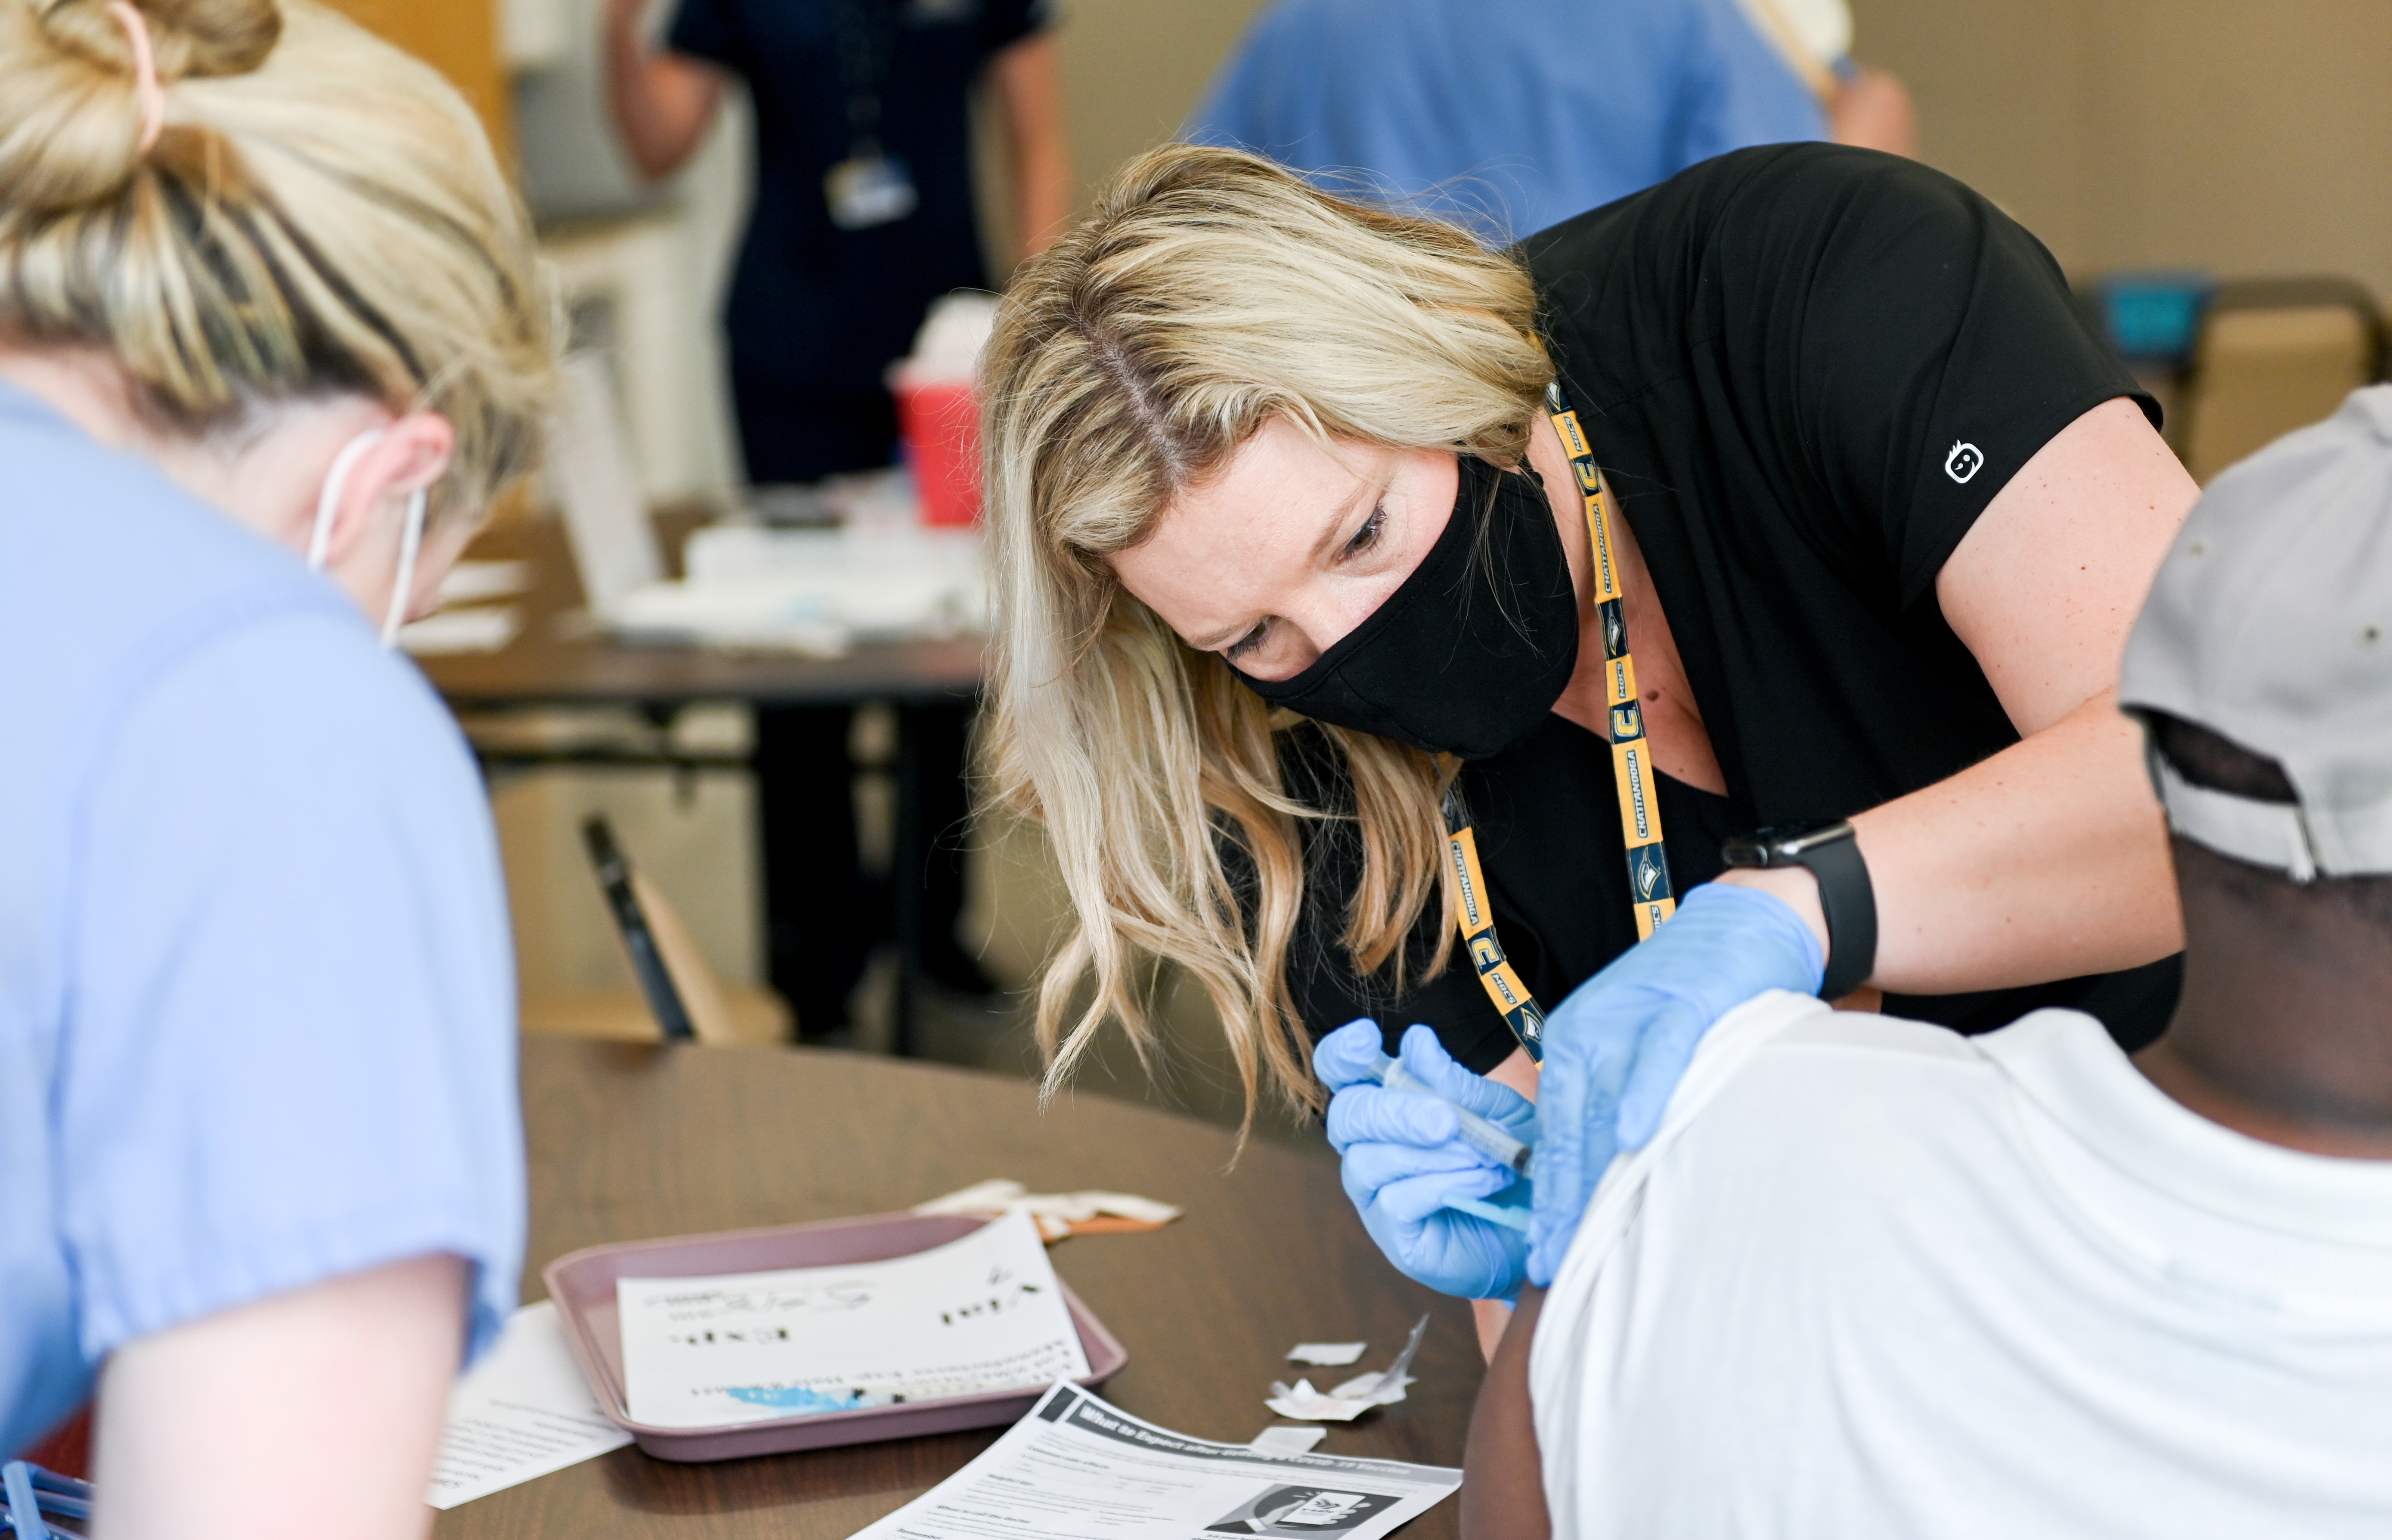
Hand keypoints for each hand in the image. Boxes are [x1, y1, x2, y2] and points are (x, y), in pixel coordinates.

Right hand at [1318, 1021, 1534, 1300]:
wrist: (1539, 1225)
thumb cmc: (1508, 1160)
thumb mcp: (1494, 1111)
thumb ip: (1454, 1081)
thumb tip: (1417, 1041)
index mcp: (1385, 1106)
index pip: (1339, 1073)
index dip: (1341, 1054)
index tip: (1368, 1039)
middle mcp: (1367, 1148)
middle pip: (1345, 1116)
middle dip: (1396, 1113)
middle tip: (1447, 1121)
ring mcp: (1374, 1194)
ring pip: (1369, 1161)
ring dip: (1432, 1155)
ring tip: (1483, 1158)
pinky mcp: (1393, 1236)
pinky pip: (1396, 1201)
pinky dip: (1444, 1184)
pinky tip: (1483, 1181)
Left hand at [1528, 882, 1821, 1285]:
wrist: (1737, 926)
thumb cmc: (1689, 1000)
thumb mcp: (1633, 1050)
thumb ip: (1612, 1106)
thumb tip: (1601, 1185)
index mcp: (1571, 1050)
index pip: (1552, 1139)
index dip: (1547, 1202)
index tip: (1539, 1260)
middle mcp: (1587, 1037)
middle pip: (1571, 1134)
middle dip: (1563, 1208)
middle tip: (1553, 1269)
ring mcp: (1630, 1021)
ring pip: (1604, 1107)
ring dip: (1595, 1174)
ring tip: (1585, 1236)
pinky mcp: (1680, 1006)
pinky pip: (1656, 1059)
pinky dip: (1644, 1096)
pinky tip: (1633, 1138)